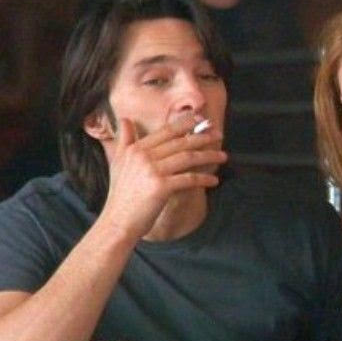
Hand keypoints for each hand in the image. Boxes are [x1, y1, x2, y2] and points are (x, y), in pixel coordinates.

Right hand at [99, 115, 226, 240]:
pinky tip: (214, 180)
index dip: (185, 124)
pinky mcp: (161, 187)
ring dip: (208, 156)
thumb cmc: (121, 195)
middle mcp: (143, 156)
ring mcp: (152, 171)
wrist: (118, 221)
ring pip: (187, 158)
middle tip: (218, 135)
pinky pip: (189, 179)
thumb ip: (124, 140)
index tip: (201, 119)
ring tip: (223, 156)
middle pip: (180, 142)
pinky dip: (204, 179)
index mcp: (135, 149)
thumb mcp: (118, 163)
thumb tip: (124, 119)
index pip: (166, 131)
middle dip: (202, 137)